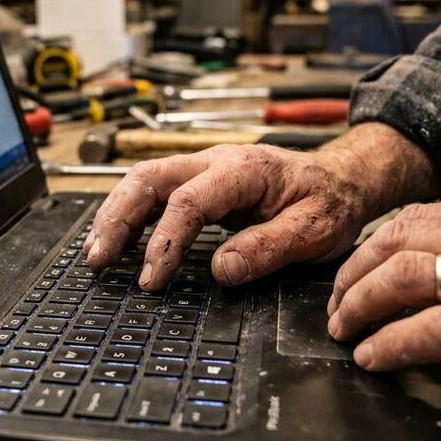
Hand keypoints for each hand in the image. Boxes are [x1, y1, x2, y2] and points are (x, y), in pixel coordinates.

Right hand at [84, 123, 439, 290]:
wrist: (344, 180)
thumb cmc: (331, 202)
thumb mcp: (316, 229)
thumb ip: (269, 247)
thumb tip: (222, 271)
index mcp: (244, 169)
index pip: (188, 200)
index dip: (164, 241)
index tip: (152, 279)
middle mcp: (216, 161)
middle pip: (148, 178)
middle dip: (117, 218)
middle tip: (99, 259)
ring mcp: (205, 169)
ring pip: (143, 180)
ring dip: (115, 215)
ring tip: (96, 254)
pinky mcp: (201, 183)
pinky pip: (155, 193)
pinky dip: (130, 216)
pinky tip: (118, 243)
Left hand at [327, 197, 440, 421]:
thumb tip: (440, 272)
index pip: (416, 218)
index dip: (371, 248)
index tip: (352, 275)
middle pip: (397, 241)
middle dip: (352, 275)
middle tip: (336, 307)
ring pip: (404, 277)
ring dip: (359, 307)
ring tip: (345, 332)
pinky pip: (433, 329)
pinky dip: (392, 343)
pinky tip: (375, 357)